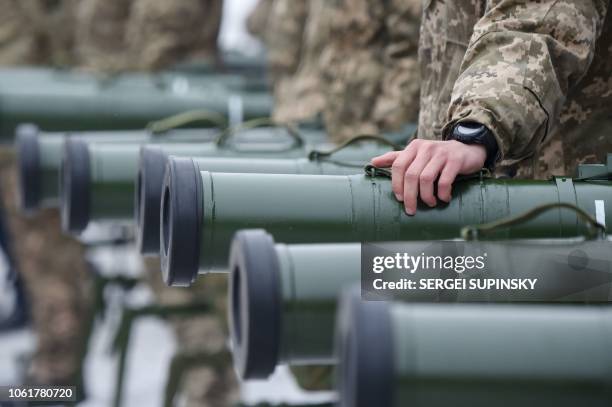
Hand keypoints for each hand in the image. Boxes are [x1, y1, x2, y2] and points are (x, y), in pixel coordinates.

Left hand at [371, 139, 485, 214]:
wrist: (467, 149)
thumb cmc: (437, 157)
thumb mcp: (416, 155)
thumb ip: (395, 158)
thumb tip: (372, 162)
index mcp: (413, 147)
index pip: (398, 166)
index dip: (396, 184)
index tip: (399, 199)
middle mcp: (426, 148)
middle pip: (411, 175)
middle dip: (409, 196)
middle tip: (411, 209)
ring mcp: (441, 153)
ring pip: (426, 179)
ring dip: (426, 196)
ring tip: (430, 203)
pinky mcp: (455, 160)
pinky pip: (445, 181)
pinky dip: (442, 193)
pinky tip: (444, 198)